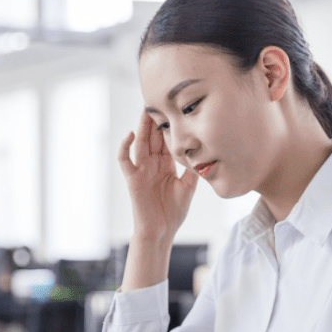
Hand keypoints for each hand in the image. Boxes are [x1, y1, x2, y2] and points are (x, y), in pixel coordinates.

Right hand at [118, 110, 198, 243]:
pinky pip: (125, 159)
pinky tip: (132, 134)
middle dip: (155, 119)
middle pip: (153, 136)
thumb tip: (205, 153)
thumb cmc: (173, 212)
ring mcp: (141, 170)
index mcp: (165, 165)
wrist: (161, 232)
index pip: (166, 140)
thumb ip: (192, 169)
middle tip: (160, 99)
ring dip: (142, 126)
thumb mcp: (188, 187)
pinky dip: (125, 146)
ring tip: (146, 109)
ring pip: (140, 142)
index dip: (170, 125)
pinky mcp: (132, 178)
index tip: (177, 108)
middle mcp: (152, 164)